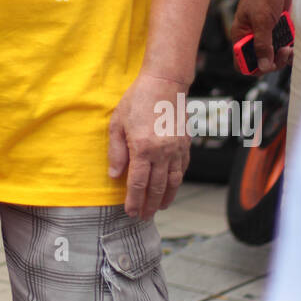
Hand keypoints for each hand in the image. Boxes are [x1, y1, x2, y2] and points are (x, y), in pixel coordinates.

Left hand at [108, 70, 190, 219]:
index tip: (130, 212)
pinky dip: (177, 182)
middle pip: (156, 187)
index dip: (134, 200)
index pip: (138, 183)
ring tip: (159, 208)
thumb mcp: (117, 123)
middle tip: (143, 217)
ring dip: (166, 198)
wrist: (165, 83)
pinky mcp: (185, 144)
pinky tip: (171, 188)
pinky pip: (182, 169)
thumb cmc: (137, 100)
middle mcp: (162, 152)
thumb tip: (115, 176)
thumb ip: (116, 152)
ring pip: (173, 182)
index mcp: (143, 148)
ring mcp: (176, 149)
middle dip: (149, 205)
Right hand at [230, 0, 291, 72]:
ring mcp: (264, 32)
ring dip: (282, 55)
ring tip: (289, 48)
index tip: (268, 63)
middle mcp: (251, 35)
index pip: (241, 61)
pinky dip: (287, 45)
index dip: (254, 67)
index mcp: (241, 34)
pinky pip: (281, 44)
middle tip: (283, 51)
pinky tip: (292, 42)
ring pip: (271, 54)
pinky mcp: (276, 27)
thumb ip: (262, 44)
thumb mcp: (262, 20)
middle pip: (259, 61)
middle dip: (272, 61)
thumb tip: (263, 66)